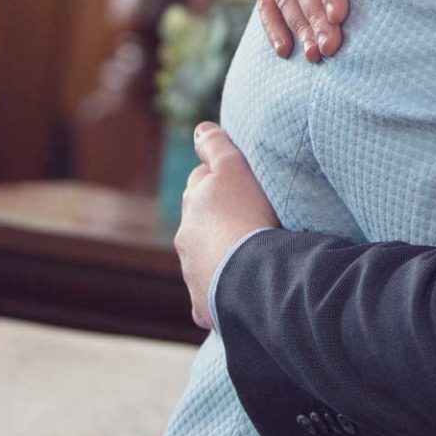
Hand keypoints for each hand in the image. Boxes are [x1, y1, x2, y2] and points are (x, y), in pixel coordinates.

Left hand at [174, 122, 280, 328]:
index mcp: (194, 208)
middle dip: (215, 220)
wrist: (247, 273)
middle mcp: (187, 242)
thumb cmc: (245, 216)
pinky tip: (241, 293)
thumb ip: (216, 147)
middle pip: (199, 224)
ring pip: (204, 261)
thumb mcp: (233, 170)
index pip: (200, 184)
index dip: (217, 179)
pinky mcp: (204, 307)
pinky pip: (211, 298)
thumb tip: (200, 128)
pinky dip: (222, 293)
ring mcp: (194, 275)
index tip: (236, 180)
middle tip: (245, 219)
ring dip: (221, 256)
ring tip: (248, 258)